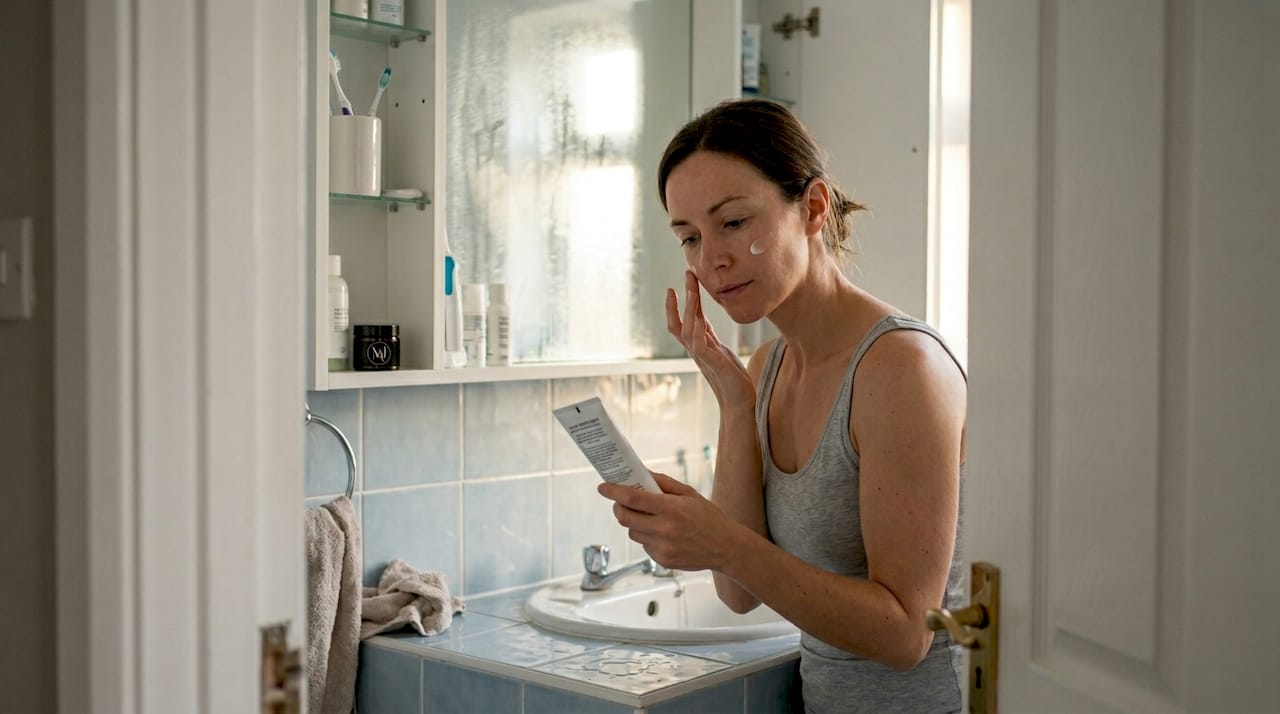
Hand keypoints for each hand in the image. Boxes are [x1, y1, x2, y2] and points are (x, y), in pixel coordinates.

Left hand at [598, 471, 737, 571]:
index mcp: (672, 509)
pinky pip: (644, 545)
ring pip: (632, 532)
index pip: (633, 498)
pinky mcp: (662, 560)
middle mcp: (664, 529)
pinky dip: (647, 536)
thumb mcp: (689, 494)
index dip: (614, 492)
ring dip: (634, 523)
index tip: (603, 487)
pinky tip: (663, 534)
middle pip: (625, 518)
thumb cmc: (710, 518)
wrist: (726, 548)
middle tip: (621, 501)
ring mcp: (662, 547)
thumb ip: (664, 483)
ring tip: (650, 518)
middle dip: (618, 507)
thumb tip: (642, 474)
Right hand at [667, 270, 753, 405]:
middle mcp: (697, 350)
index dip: (684, 300)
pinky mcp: (712, 363)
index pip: (687, 319)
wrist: (739, 404)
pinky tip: (699, 317)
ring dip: (689, 309)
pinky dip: (697, 330)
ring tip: (691, 290)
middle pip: (681, 320)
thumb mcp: (721, 351)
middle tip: (687, 274)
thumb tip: (703, 321)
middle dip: (682, 297)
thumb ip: (710, 337)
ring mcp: (702, 357)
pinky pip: (699, 344)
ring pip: (688, 329)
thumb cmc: (733, 380)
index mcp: (700, 345)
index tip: (685, 280)